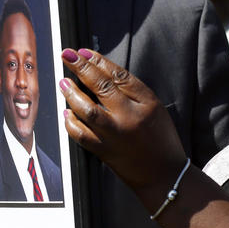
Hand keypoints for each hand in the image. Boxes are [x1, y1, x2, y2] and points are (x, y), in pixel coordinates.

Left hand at [60, 48, 187, 191]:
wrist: (164, 175)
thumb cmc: (161, 140)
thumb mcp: (155, 109)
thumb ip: (132, 92)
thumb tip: (102, 73)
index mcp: (146, 103)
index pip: (119, 75)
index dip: (99, 61)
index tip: (84, 52)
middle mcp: (130, 118)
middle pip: (102, 87)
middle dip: (81, 68)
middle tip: (67, 56)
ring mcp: (115, 135)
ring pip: (88, 110)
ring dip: (72, 93)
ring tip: (63, 82)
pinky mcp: (104, 151)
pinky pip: (81, 135)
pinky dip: (70, 122)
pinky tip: (66, 112)